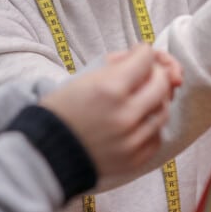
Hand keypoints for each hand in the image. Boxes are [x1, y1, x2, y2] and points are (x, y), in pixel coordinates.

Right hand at [40, 44, 174, 180]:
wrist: (47, 151)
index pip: (146, 59)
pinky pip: (157, 136)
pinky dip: (150, 126)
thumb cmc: (64, 109)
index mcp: (109, 89)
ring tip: (139, 99)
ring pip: (163, 110)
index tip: (140, 54)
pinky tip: (136, 122)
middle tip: (144, 75)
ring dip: (155, 100)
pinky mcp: (135, 159)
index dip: (143, 52)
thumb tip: (147, 57)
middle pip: (161, 83)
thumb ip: (119, 64)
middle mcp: (124, 115)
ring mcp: (132, 140)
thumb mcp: (85, 77)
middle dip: (155, 73)